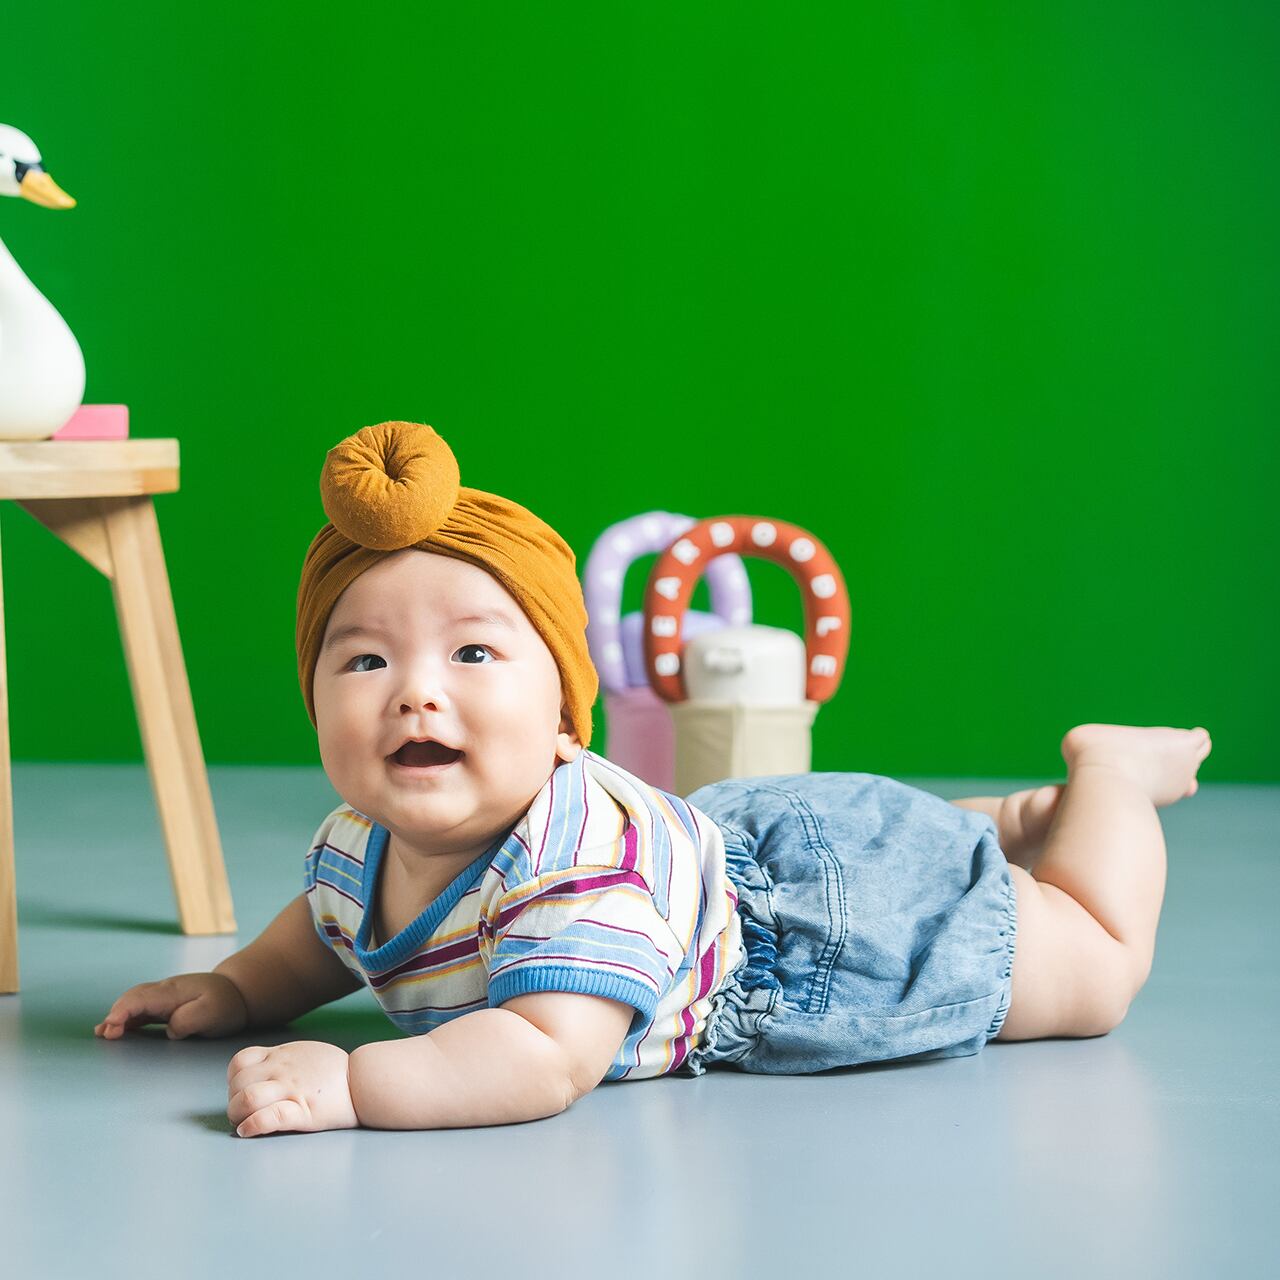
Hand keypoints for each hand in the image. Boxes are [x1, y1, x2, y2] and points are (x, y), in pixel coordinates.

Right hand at [96, 972, 248, 1039]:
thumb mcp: (212, 1012)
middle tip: (105, 1035)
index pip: (142, 998)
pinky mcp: (164, 1004)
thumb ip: (188, 1020)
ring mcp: (163, 996)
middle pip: (133, 998)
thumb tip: (168, 1030)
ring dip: (116, 1016)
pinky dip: (124, 1017)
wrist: (238, 992)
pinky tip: (113, 1029)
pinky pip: (139, 1008)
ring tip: (102, 1034)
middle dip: (116, 1014)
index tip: (111, 1026)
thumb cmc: (226, 1004)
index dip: (124, 1011)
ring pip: (133, 1001)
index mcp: (174, 992)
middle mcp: (164, 990)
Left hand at [227, 1041, 358, 1137]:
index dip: (233, 1079)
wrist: (364, 1081)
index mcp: (282, 1055)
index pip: (240, 1062)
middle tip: (243, 1113)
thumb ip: (281, 1060)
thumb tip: (259, 1074)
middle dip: (233, 1101)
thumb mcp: (304, 1053)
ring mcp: (291, 1090)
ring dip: (237, 1114)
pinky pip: (268, 1118)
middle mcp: (282, 1070)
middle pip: (238, 1084)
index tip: (241, 1091)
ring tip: (244, 1122)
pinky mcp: (302, 1112)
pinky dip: (252, 1126)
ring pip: (248, 1099)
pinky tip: (248, 1131)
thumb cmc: (335, 1072)